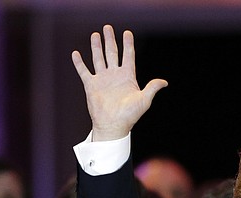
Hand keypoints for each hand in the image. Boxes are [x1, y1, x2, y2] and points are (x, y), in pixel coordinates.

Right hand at [71, 24, 167, 141]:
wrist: (112, 125)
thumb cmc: (129, 115)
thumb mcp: (144, 100)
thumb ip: (152, 88)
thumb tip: (164, 82)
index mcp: (127, 77)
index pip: (128, 56)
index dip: (128, 44)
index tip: (127, 33)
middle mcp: (114, 76)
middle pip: (112, 53)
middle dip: (110, 40)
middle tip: (108, 28)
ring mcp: (102, 80)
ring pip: (98, 58)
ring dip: (96, 47)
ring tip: (95, 35)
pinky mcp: (91, 85)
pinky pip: (84, 71)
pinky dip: (79, 63)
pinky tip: (76, 53)